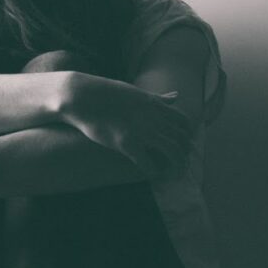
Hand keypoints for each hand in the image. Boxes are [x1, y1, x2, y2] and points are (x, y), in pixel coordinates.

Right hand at [58, 73, 193, 178]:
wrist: (81, 97)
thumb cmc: (106, 95)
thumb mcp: (138, 93)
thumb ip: (158, 98)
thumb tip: (176, 96)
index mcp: (156, 106)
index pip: (184, 123)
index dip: (187, 137)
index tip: (183, 146)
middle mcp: (153, 118)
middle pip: (181, 140)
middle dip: (185, 155)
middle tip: (182, 166)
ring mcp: (141, 131)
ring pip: (172, 152)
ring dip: (177, 166)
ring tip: (173, 174)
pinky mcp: (127, 143)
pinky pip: (149, 163)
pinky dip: (154, 172)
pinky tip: (152, 175)